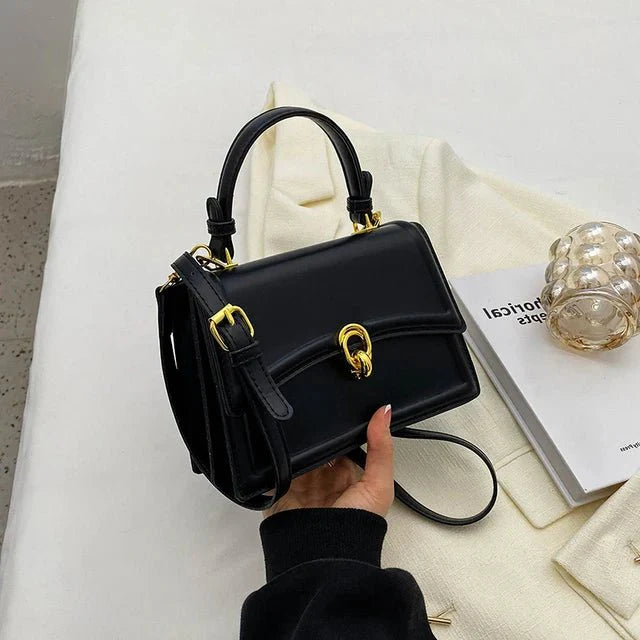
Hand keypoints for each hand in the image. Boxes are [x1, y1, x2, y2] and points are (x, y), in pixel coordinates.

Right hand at [265, 405, 393, 518]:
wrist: (324, 556)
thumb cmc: (357, 525)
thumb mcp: (379, 485)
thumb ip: (382, 449)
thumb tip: (384, 411)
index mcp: (348, 474)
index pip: (340, 441)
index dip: (338, 425)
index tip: (335, 404)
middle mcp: (324, 477)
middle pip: (316, 446)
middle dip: (313, 433)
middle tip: (310, 414)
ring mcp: (301, 484)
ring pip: (295, 453)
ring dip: (294, 445)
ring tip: (293, 431)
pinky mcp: (280, 490)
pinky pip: (274, 467)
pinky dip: (275, 458)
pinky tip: (277, 447)